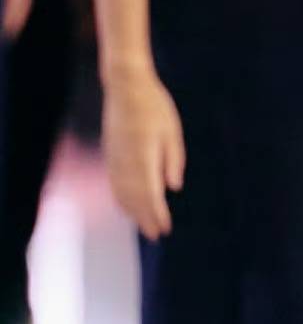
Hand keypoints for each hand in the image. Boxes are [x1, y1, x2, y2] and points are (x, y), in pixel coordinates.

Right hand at [103, 70, 184, 239]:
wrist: (125, 87)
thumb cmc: (154, 106)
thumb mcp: (172, 131)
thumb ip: (173, 160)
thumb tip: (173, 188)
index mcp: (144, 155)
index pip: (150, 193)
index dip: (157, 213)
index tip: (165, 228)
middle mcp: (126, 161)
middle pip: (135, 198)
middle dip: (145, 218)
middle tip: (155, 235)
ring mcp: (114, 159)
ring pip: (122, 194)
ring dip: (132, 212)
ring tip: (144, 226)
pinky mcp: (109, 155)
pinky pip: (114, 184)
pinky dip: (121, 199)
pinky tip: (127, 207)